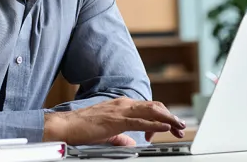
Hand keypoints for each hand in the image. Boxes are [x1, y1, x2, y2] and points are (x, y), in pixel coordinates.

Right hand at [42, 97, 185, 145]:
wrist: (66, 125)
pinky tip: (165, 127)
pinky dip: (155, 123)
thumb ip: (121, 137)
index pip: (148, 108)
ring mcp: (120, 110)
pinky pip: (140, 120)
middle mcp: (123, 104)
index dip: (162, 117)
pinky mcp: (117, 120)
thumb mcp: (107, 133)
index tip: (169, 128)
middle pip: (154, 107)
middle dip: (170, 116)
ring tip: (179, 126)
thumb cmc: (83, 128)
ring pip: (151, 111)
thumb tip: (132, 143)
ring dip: (168, 118)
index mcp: (121, 105)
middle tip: (180, 127)